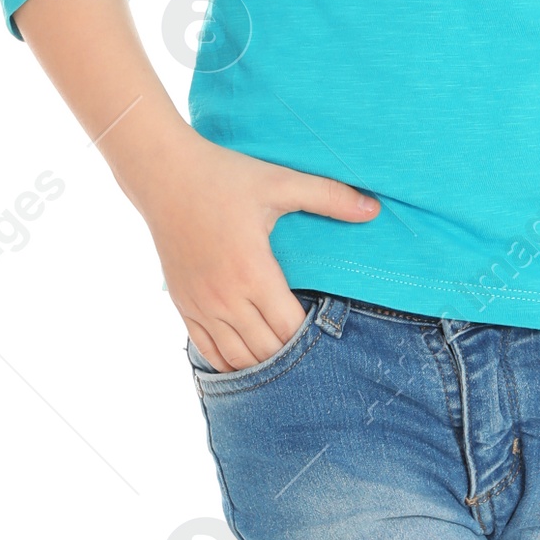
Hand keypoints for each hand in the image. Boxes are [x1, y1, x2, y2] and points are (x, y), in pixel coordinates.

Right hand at [8, 0, 379, 370]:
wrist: (164, 175)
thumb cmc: (225, 177)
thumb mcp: (280, 182)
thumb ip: (329, 197)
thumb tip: (374, 209)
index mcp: (252, 271)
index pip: (290, 328)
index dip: (313, 338)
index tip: (332, 332)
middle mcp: (224, 296)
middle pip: (267, 352)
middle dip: (293, 355)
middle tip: (317, 352)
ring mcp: (200, 305)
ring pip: (238, 359)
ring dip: (264, 363)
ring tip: (289, 359)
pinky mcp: (184, 305)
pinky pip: (209, 352)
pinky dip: (231, 363)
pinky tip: (251, 360)